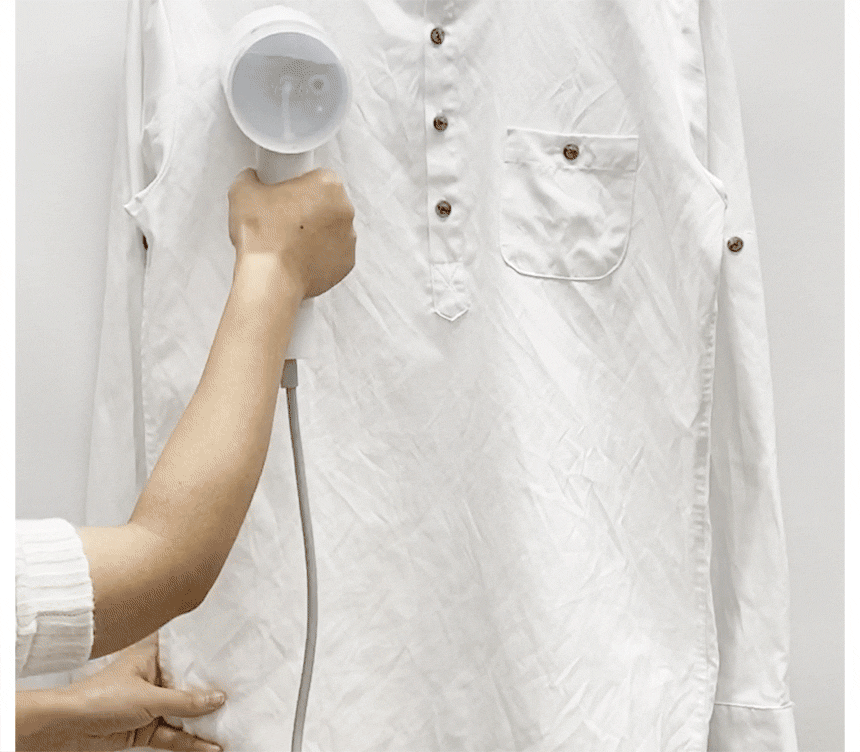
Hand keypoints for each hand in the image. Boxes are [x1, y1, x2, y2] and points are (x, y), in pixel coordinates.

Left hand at [18, 633, 225, 751]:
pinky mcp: (145, 729)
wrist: (65, 730)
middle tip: (241, 695)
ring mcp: (150, 705)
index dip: (207, 656)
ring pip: (183, 713)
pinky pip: (173, 735)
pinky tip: (210, 746)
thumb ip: (185, 701)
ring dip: (203, 723)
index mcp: (151, 657)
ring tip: (231, 725)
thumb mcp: (149, 697)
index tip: (233, 658)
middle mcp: (153, 678)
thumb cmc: (101, 699)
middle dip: (211, 694)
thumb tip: (218, 698)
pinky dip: (191, 742)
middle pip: (188, 686)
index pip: (186, 652)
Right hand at [227, 166, 355, 298]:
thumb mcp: (243, 191)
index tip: (287, 194)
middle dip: (309, 208)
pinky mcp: (346, 263)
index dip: (299, 184)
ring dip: (316, 231)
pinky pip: (334, 253)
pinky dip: (320, 254)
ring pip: (333, 228)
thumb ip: (252, 177)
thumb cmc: (263, 238)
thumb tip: (252, 179)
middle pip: (328, 202)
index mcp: (328, 185)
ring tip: (290, 240)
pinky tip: (300, 256)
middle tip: (285, 218)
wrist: (270, 279)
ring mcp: (349, 239)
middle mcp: (345, 210)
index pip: (317, 176)